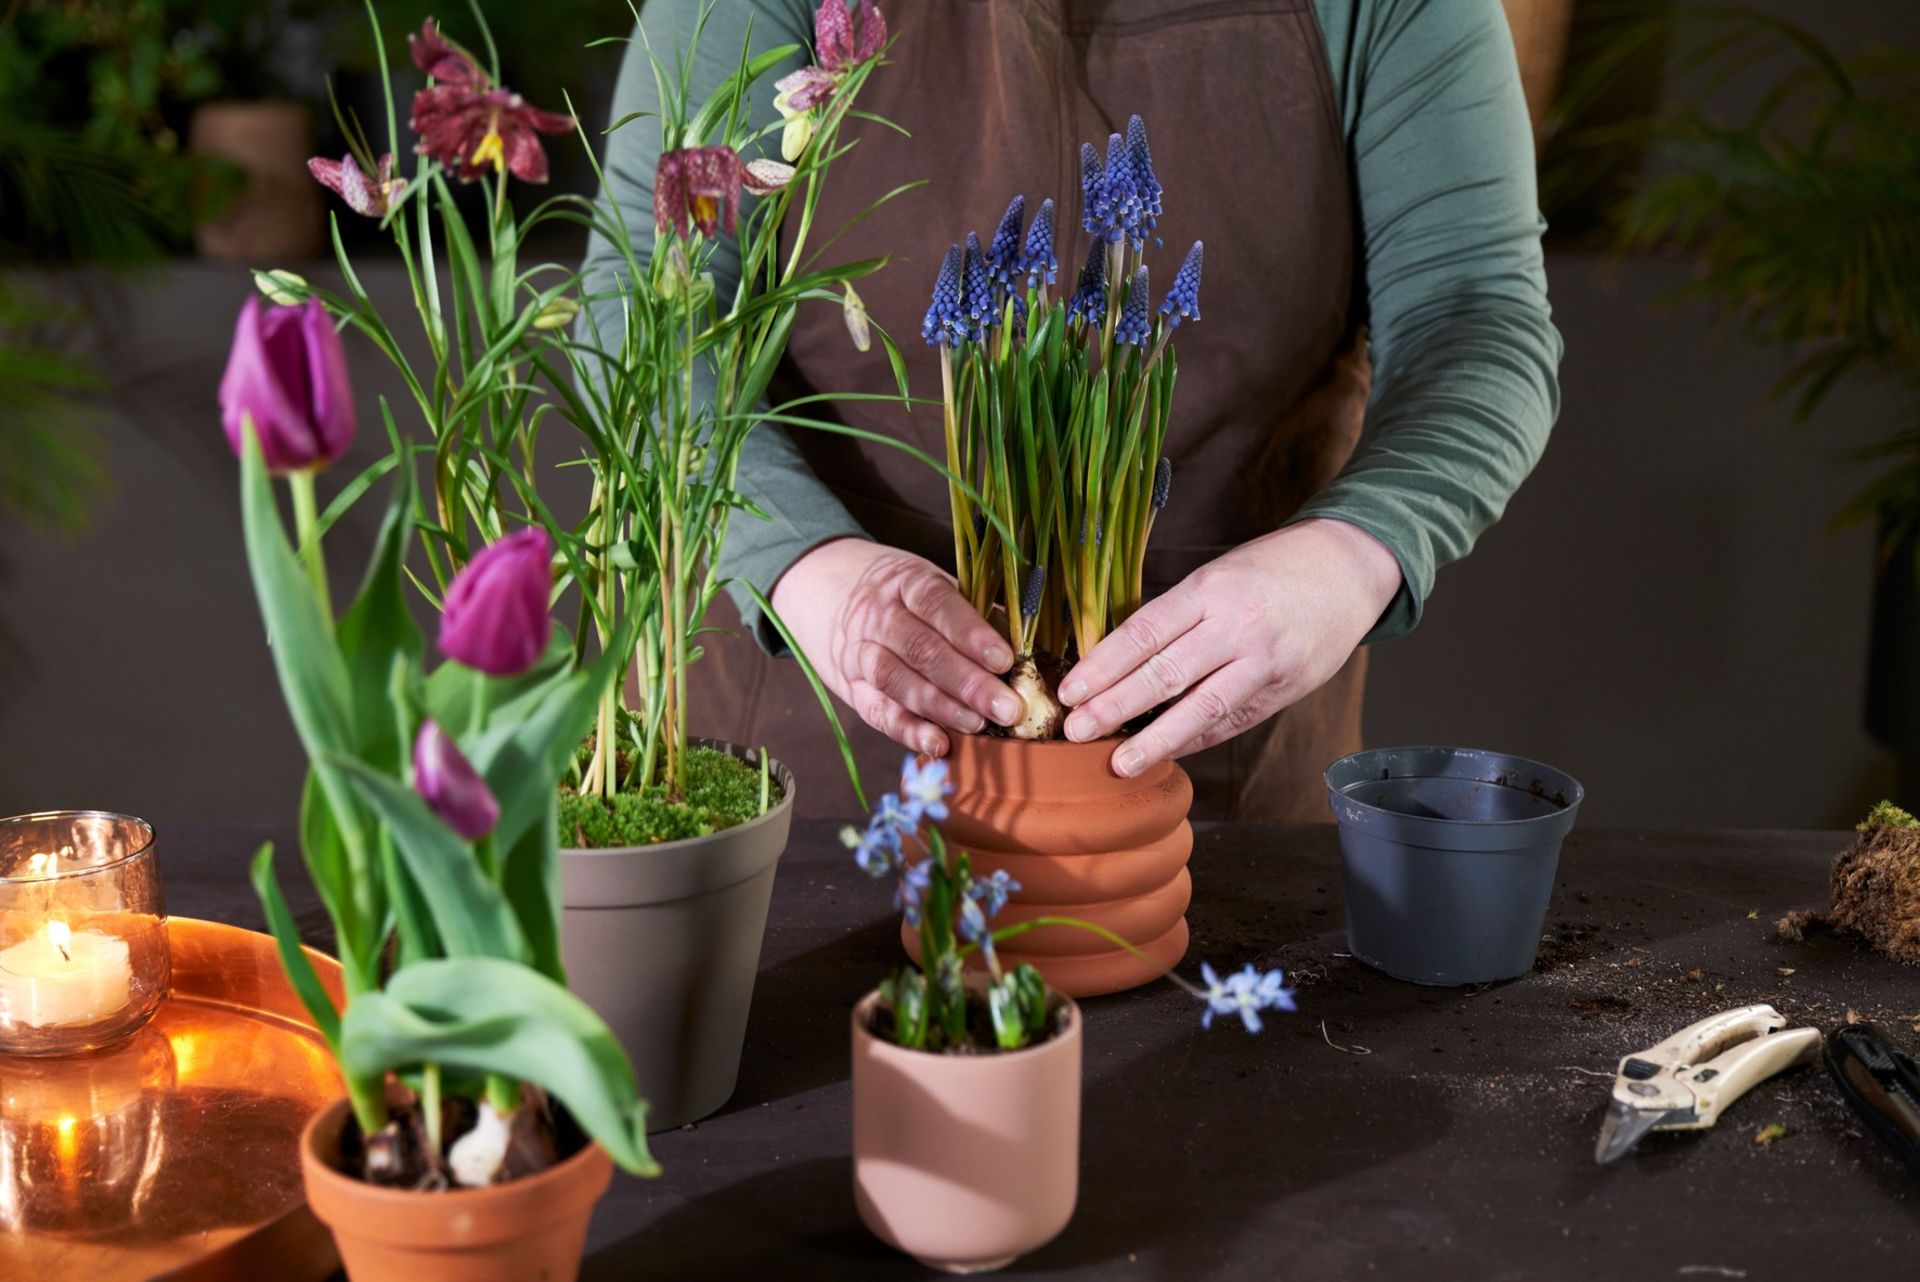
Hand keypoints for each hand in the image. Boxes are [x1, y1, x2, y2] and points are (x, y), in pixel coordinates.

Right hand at [770, 538, 1023, 756]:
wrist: (821, 585)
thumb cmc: (895, 589)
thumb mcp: (927, 580)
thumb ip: (971, 609)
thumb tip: (1022, 638)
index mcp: (905, 582)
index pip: (937, 606)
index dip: (971, 634)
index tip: (1004, 660)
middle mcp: (878, 616)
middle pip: (921, 650)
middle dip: (967, 682)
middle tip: (1007, 707)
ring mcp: (860, 653)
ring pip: (897, 682)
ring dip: (941, 708)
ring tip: (979, 725)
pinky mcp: (851, 687)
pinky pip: (877, 712)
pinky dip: (908, 731)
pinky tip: (938, 745)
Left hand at [1058, 518, 1403, 777]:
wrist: (1348, 569)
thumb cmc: (1269, 570)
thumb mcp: (1218, 575)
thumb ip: (1175, 615)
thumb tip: (1115, 662)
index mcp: (1211, 588)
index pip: (1145, 631)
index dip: (1104, 665)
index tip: (1069, 690)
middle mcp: (1237, 625)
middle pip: (1166, 672)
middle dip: (1116, 705)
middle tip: (1075, 730)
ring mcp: (1265, 661)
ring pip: (1202, 707)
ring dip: (1156, 739)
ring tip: (1119, 762)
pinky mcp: (1286, 688)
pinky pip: (1231, 720)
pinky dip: (1195, 739)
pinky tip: (1164, 752)